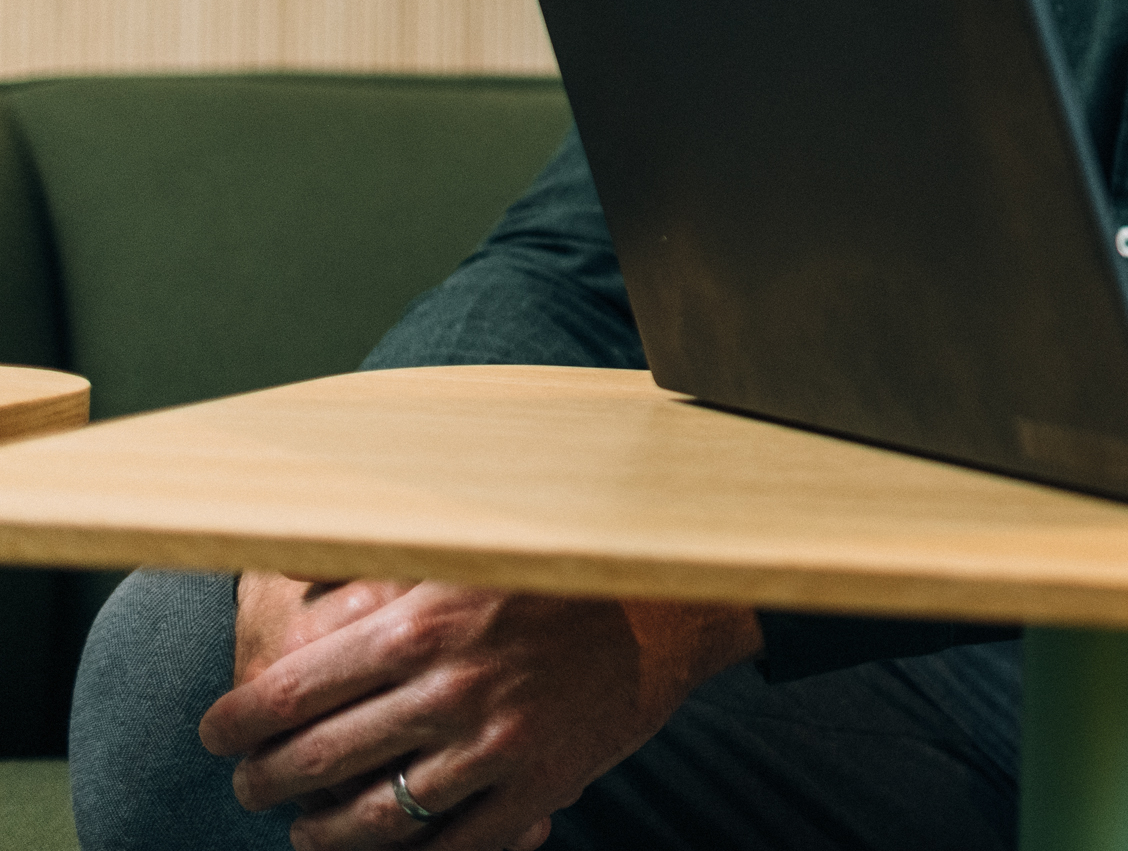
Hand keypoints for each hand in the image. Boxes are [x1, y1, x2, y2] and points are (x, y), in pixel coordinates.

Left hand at [202, 580, 759, 850]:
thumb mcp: (457, 550)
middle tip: (252, 784)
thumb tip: (277, 570)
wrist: (664, 609)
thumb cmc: (549, 573)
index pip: (289, 694)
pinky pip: (448, 847)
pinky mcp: (535, 790)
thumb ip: (370, 565)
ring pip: (371, 820)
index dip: (235, 724)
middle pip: (315, 762)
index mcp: (421, 625)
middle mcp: (450, 690)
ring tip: (302, 827)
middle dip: (264, 782)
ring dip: (318, 832)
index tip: (219, 732)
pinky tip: (375, 849)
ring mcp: (494, 748)